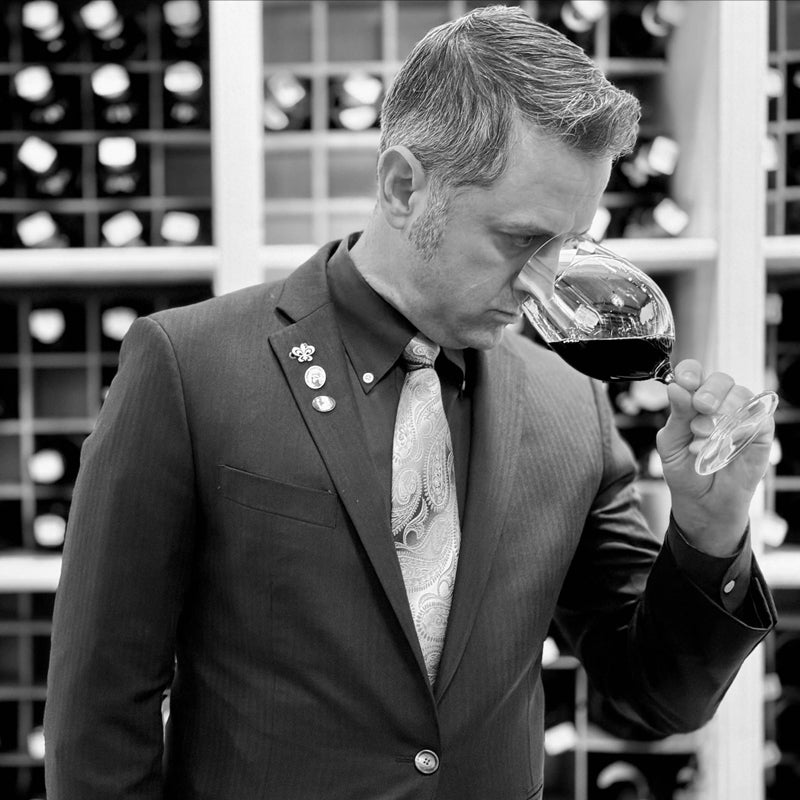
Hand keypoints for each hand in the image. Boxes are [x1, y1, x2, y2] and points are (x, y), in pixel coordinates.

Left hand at [655, 359, 773, 554]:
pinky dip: (742, 426)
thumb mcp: (671, 444)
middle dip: (709, 391)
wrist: (703, 504)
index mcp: (692, 402)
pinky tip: (727, 441)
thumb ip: (676, 416)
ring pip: (742, 395)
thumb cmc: (685, 472)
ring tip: (705, 436)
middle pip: (721, 380)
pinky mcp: (761, 433)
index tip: (684, 380)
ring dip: (723, 413)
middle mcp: (719, 405)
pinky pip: (759, 418)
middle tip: (701, 408)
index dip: (690, 372)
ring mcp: (742, 417)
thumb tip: (676, 388)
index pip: (694, 374)